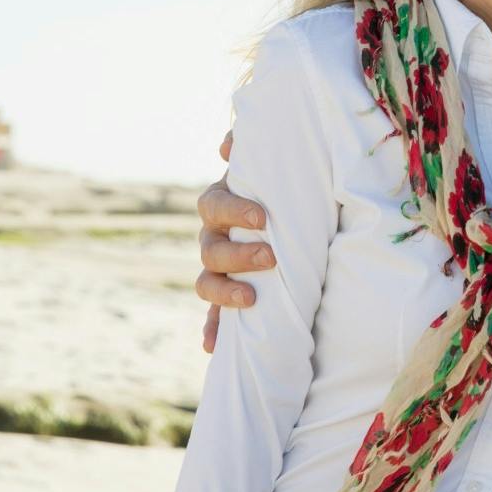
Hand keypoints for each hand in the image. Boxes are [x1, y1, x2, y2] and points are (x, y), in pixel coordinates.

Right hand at [194, 131, 271, 352]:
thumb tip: (228, 144)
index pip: (214, 206)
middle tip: (270, 257)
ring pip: (206, 282)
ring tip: (250, 299)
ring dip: (223, 292)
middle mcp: (213, 237)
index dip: (234, 211)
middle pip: (210, 248)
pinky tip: (213, 347)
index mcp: (220, 204)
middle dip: (236, 254)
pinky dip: (213, 330)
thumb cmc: (277, 186)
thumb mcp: (270, 164)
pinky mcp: (227, 294)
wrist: (285, 214)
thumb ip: (253, 148)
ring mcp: (217, 269)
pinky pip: (214, 315)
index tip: (262, 218)